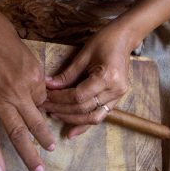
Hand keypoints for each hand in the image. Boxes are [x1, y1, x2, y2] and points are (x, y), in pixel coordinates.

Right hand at [0, 1, 55, 170]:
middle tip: (51, 153)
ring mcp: (0, 100)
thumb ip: (30, 72)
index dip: (40, 105)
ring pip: (17, 132)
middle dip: (45, 140)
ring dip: (28, 154)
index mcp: (34, 76)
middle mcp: (21, 92)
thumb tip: (32, 88)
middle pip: (36, 121)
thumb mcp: (24, 49)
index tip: (37, 109)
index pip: (41, 99)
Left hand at [42, 24, 136, 139]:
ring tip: (54, 116)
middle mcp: (115, 91)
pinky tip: (72, 132)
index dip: (59, 99)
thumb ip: (67, 74)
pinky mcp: (117, 99)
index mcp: (107, 77)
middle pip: (84, 108)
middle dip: (61, 110)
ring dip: (72, 119)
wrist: (125, 38)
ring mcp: (118, 97)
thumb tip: (49, 86)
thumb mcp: (83, 54)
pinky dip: (85, 124)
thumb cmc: (104, 40)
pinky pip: (99, 115)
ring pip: (92, 117)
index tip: (44, 96)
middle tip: (44, 107)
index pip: (78, 96)